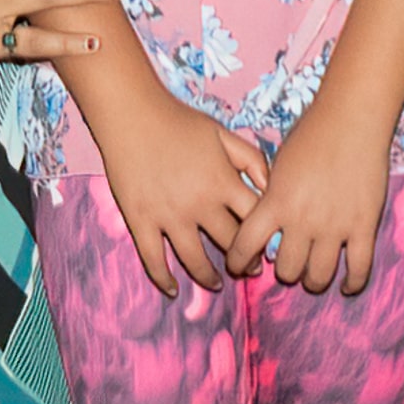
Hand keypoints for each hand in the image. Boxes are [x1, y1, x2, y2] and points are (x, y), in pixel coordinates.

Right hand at [92, 88, 269, 299]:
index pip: (254, 222)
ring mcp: (168, 215)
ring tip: (217, 284)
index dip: (264, 238)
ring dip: (209, 277)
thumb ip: (252, 160)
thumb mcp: (224, 134)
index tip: (266, 249)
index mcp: (222, 182)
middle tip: (247, 269)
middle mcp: (198, 203)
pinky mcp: (141, 220)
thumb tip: (271, 190)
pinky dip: (163, 279)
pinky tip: (173, 289)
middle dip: (244, 262)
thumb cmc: (180, 121)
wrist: (132, 114)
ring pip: (195, 260)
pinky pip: (153, 259)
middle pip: (229, 244)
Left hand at [248, 97, 394, 296]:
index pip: (245, 245)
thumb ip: (269, 195)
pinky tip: (346, 285)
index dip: (238, 262)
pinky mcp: (364, 226)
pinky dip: (352, 283)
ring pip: (318, 276)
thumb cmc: (312, 133)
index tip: (239, 267)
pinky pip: (359, 269)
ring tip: (314, 276)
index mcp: (276, 201)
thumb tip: (261, 222)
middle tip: (290, 265)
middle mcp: (302, 219)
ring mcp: (335, 225)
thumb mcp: (277, 162)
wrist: (352, 117)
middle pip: (287, 270)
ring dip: (314, 280)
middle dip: (286, 271)